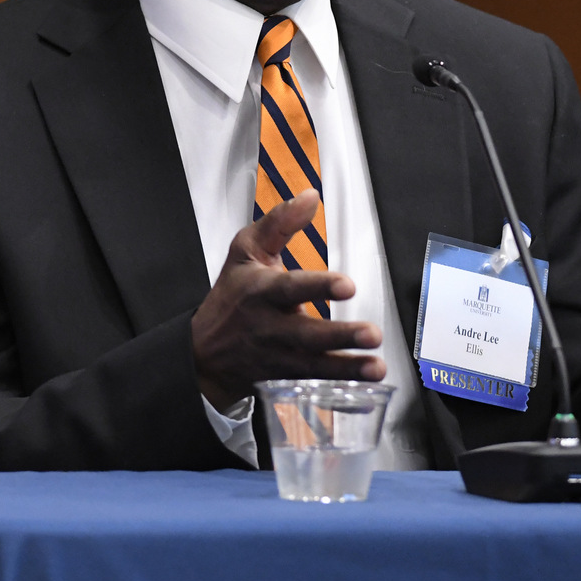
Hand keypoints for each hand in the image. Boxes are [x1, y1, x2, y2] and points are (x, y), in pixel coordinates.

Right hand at [191, 190, 384, 409]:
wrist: (203, 352)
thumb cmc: (232, 295)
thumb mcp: (245, 250)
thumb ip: (279, 222)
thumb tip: (311, 196)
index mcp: (261, 291)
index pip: (290, 288)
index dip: (318, 287)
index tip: (347, 285)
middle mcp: (269, 326)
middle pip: (306, 334)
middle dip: (340, 336)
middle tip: (371, 334)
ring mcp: (276, 356)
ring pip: (313, 364)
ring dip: (347, 367)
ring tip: (377, 367)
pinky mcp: (283, 378)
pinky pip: (313, 383)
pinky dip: (339, 384)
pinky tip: (367, 381)